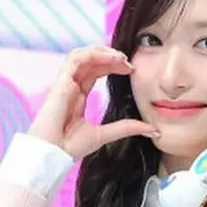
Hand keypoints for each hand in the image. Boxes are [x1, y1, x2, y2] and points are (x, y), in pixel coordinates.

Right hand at [28, 46, 158, 159]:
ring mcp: (64, 84)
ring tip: (121, 57)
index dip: (113, 66)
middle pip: (91, 61)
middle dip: (111, 57)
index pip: (96, 71)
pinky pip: (75, 59)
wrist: (52, 155)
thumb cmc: (70, 147)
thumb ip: (127, 128)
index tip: (132, 70)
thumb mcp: (106, 134)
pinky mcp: (60, 83)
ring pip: (82, 55)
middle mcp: (70, 87)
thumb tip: (154, 130)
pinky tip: (110, 57)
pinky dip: (93, 54)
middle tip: (130, 63)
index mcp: (78, 96)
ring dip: (102, 52)